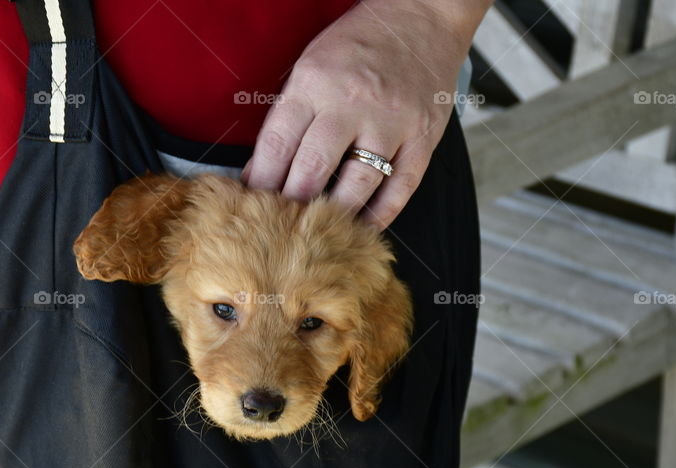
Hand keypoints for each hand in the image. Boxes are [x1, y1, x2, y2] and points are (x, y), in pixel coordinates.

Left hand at [242, 0, 489, 228]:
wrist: (421, 17)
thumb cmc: (356, 46)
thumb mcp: (309, 68)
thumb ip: (287, 118)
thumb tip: (259, 172)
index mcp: (314, 83)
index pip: (277, 146)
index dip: (261, 184)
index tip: (252, 208)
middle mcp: (352, 103)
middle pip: (312, 171)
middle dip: (292, 206)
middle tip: (281, 230)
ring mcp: (391, 123)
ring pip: (357, 185)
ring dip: (333, 217)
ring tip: (317, 236)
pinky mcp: (423, 137)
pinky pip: (400, 188)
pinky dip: (380, 215)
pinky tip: (361, 229)